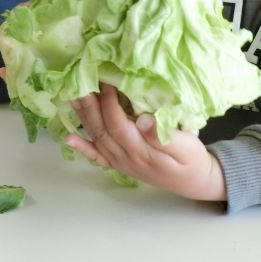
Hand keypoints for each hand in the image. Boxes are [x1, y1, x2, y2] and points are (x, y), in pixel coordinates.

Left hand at [65, 84, 226, 200]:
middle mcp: (125, 156)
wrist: (193, 182)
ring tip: (71, 95)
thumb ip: (164, 137)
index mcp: (140, 150)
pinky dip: (81, 147)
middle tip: (82, 80)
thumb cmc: (191, 160)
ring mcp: (120, 161)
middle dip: (90, 104)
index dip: (109, 102)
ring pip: (96, 137)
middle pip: (101, 128)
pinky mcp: (120, 162)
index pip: (117, 123)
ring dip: (82, 117)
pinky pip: (96, 156)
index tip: (108, 80)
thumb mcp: (186, 148)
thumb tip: (143, 121)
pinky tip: (67, 138)